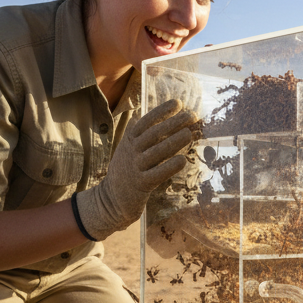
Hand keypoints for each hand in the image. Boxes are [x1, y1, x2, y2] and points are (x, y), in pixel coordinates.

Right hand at [74, 99, 198, 240]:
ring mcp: (135, 168)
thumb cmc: (125, 170)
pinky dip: (170, 166)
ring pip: (156, 152)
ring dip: (173, 142)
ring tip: (189, 134)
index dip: (162, 111)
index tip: (179, 103)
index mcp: (129, 140)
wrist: (111, 199)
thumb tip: (141, 114)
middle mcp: (131, 151)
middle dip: (173, 123)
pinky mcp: (141, 185)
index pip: (146, 122)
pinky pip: (157, 174)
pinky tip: (183, 160)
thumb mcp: (126, 148)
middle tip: (192, 115)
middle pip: (153, 134)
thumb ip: (134, 133)